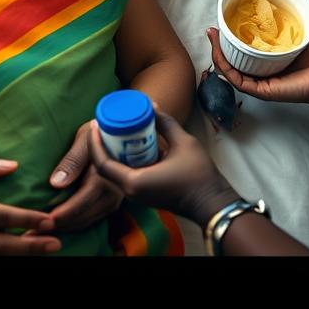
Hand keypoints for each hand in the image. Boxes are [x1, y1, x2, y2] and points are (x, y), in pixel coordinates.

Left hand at [43, 121, 123, 232]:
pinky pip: (90, 218)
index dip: (60, 216)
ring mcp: (113, 201)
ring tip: (39, 233)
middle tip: (31, 234)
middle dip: (57, 227)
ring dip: (64, 228)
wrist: (121, 133)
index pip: (79, 204)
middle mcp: (112, 195)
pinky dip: (73, 223)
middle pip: (81, 218)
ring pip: (86, 222)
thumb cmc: (98, 132)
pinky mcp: (111, 204)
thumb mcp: (83, 140)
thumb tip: (55, 184)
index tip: (40, 222)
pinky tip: (57, 225)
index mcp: (104, 179)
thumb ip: (71, 162)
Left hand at [88, 112, 232, 225]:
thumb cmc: (199, 174)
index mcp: (134, 182)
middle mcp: (131, 192)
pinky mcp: (145, 195)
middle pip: (105, 168)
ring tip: (112, 131)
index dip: (94, 143)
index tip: (94, 123)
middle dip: (100, 146)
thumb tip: (150, 105)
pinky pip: (125, 177)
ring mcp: (138, 196)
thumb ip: (165, 122)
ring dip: (110, 153)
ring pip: (114, 174)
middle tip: (102, 124)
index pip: (102, 163)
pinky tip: (128, 146)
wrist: (213, 203)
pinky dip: (122, 161)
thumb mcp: (183, 142)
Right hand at [207, 27, 308, 108]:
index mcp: (263, 65)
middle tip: (212, 30)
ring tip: (213, 37)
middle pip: (229, 63)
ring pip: (228, 71)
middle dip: (217, 46)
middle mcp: (258, 76)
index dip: (226, 42)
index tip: (221, 26)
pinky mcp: (261, 91)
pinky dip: (225, 66)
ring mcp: (258, 84)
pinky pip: (236, 79)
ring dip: (217, 54)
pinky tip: (220, 53)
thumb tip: (270, 11)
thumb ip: (280, 28)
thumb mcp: (293, 38)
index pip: (238, 55)